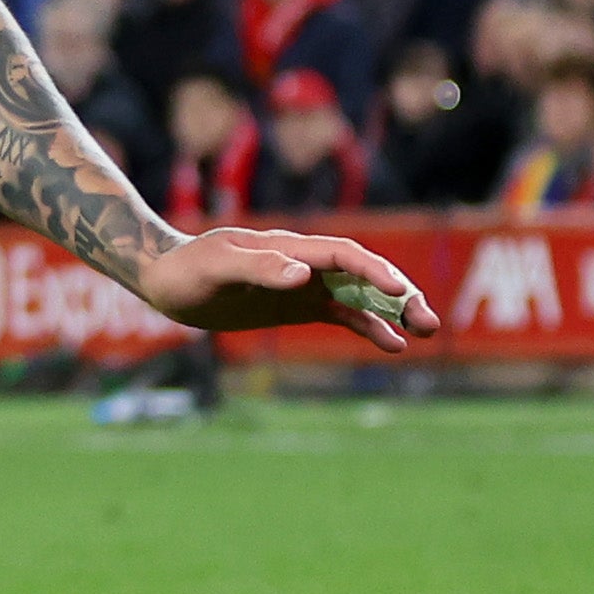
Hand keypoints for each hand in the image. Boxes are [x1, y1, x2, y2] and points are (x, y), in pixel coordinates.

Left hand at [133, 226, 443, 354]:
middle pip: (362, 273)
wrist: (165, 280)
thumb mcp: (217, 267)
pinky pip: (342, 314)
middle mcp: (303, 263)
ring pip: (360, 294)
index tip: (397, 292)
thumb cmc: (187, 269)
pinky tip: (393, 345)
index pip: (342, 254)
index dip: (372, 270)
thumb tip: (303, 274)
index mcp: (288, 247)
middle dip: (398, 294)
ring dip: (393, 311)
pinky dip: (368, 327)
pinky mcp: (297, 305)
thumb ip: (259, 267)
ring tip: (424, 332)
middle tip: (428, 321)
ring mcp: (304, 284)